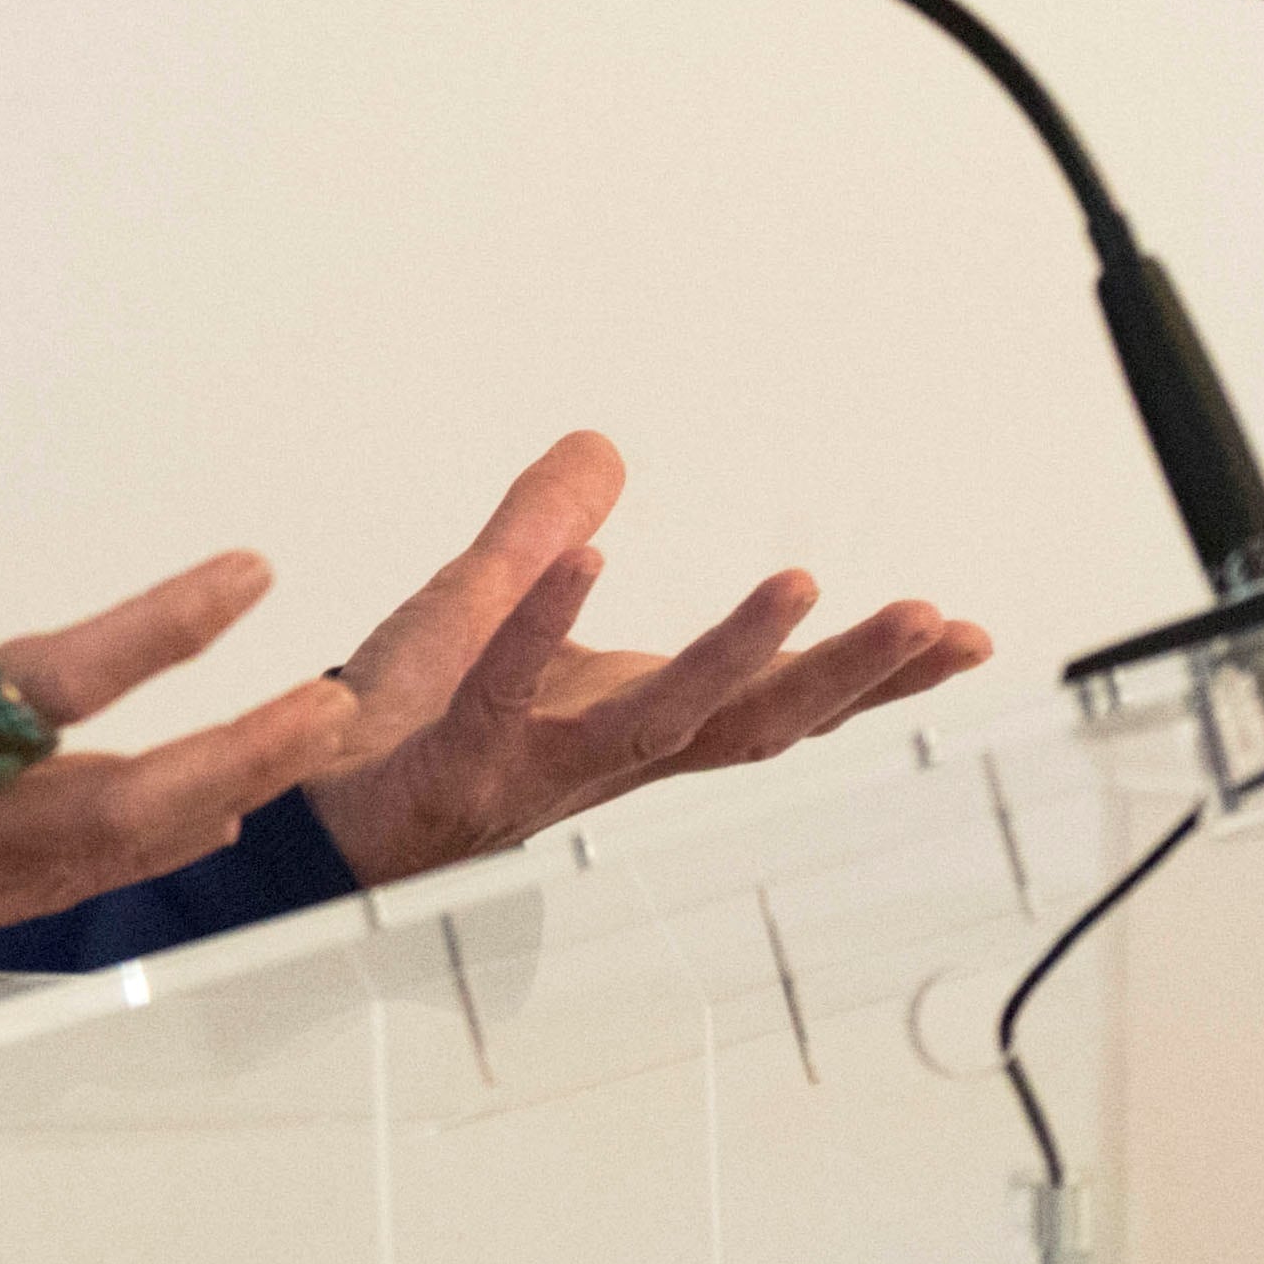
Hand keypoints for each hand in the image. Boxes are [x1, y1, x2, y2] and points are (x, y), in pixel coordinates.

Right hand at [0, 312, 359, 970]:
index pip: (61, 674)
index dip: (170, 627)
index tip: (252, 574)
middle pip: (130, 802)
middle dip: (247, 755)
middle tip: (339, 705)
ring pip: (113, 857)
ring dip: (211, 802)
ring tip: (297, 748)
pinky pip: (67, 892)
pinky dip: (140, 847)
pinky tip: (191, 816)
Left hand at [303, 433, 995, 889]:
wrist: (299, 814)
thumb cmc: (401, 723)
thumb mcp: (485, 603)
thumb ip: (542, 529)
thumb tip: (605, 449)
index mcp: (626, 719)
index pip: (773, 701)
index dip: (870, 674)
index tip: (963, 635)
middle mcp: (599, 757)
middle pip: (751, 723)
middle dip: (850, 676)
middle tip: (937, 625)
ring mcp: (529, 767)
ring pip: (657, 723)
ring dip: (734, 657)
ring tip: (801, 587)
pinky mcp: (448, 761)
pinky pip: (504, 688)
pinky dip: (544, 625)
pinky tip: (587, 561)